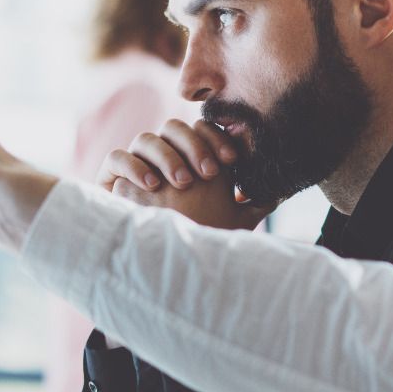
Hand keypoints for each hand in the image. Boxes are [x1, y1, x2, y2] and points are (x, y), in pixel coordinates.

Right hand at [98, 120, 270, 229]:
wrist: (153, 264)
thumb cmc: (197, 240)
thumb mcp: (231, 221)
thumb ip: (253, 204)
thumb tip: (282, 191)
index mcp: (187, 156)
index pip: (200, 129)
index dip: (215, 138)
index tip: (232, 161)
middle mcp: (161, 155)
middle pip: (173, 127)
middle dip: (193, 145)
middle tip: (208, 173)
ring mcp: (135, 163)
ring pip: (145, 138)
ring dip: (167, 156)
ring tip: (183, 182)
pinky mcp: (110, 178)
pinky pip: (117, 157)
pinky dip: (134, 166)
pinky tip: (152, 185)